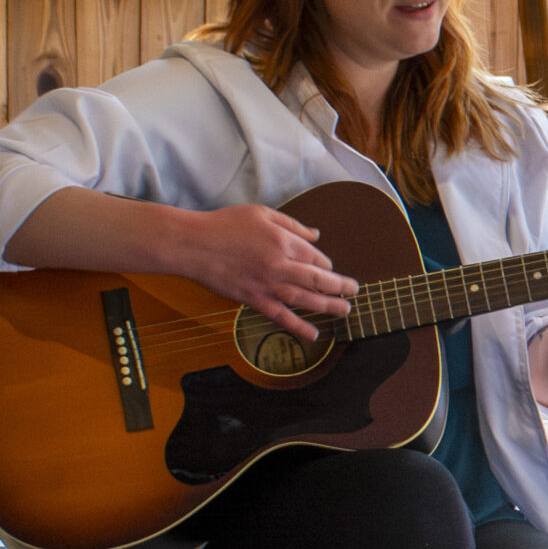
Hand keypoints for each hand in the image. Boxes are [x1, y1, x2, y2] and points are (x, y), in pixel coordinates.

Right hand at [182, 202, 359, 341]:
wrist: (192, 244)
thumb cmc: (225, 225)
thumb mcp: (261, 214)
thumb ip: (292, 224)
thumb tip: (316, 235)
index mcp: (284, 242)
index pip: (316, 256)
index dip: (325, 263)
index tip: (328, 268)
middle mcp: (280, 265)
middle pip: (318, 279)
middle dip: (340, 286)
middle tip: (354, 291)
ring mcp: (268, 285)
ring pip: (306, 299)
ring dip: (328, 306)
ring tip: (345, 311)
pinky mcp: (253, 300)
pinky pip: (281, 316)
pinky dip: (298, 327)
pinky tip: (313, 334)